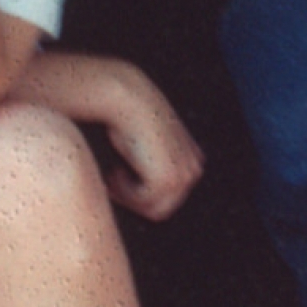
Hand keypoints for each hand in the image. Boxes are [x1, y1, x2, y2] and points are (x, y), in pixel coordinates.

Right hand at [96, 72, 206, 221]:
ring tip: (112, 175)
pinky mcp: (166, 180)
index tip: (122, 180)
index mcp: (193, 161)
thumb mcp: (150, 143)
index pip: (170, 196)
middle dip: (135, 200)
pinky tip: (115, 171)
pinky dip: (124, 192)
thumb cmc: (132, 117)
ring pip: (152, 209)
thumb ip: (155, 162)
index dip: (142, 193)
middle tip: (112, 184)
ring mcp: (183, 177)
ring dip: (128, 197)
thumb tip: (140, 185)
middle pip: (162, 207)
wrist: (129, 98)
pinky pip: (141, 202)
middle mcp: (193, 170)